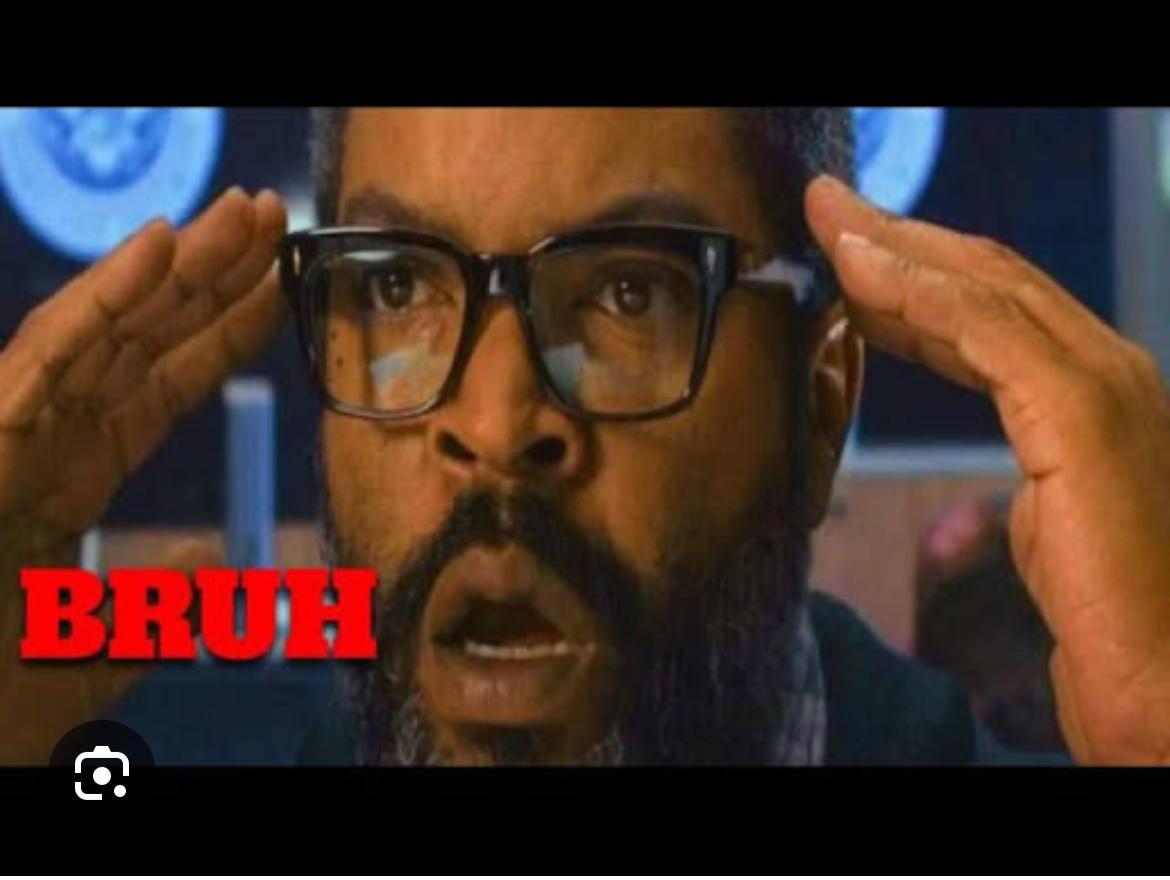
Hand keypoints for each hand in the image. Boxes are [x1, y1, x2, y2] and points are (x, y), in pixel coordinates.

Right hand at [0, 188, 284, 761]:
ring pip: (104, 332)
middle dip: (209, 277)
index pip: (162, 387)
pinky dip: (104, 301)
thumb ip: (161, 605)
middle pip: (141, 342)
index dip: (222, 333)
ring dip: (175, 265)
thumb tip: (213, 563)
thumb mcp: (100, 648)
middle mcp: (41, 444)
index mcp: (69, 481)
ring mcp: (7, 435)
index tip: (279, 286)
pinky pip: (49, 359)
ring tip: (240, 214)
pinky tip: (159, 246)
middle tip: (271, 216)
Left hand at [805, 175, 1169, 764]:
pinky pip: (984, 329)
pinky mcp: (1087, 411)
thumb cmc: (1105, 613)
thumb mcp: (1047, 512)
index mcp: (1096, 388)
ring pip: (984, 287)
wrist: (1164, 681)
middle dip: (900, 238)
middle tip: (826, 207)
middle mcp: (1108, 367)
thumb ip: (1021, 455)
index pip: (996, 305)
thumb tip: (982, 433)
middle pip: (988, 276)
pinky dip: (918, 291)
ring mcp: (1105, 382)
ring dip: (896, 247)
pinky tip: (860, 270)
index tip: (848, 248)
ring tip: (829, 221)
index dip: (918, 269)